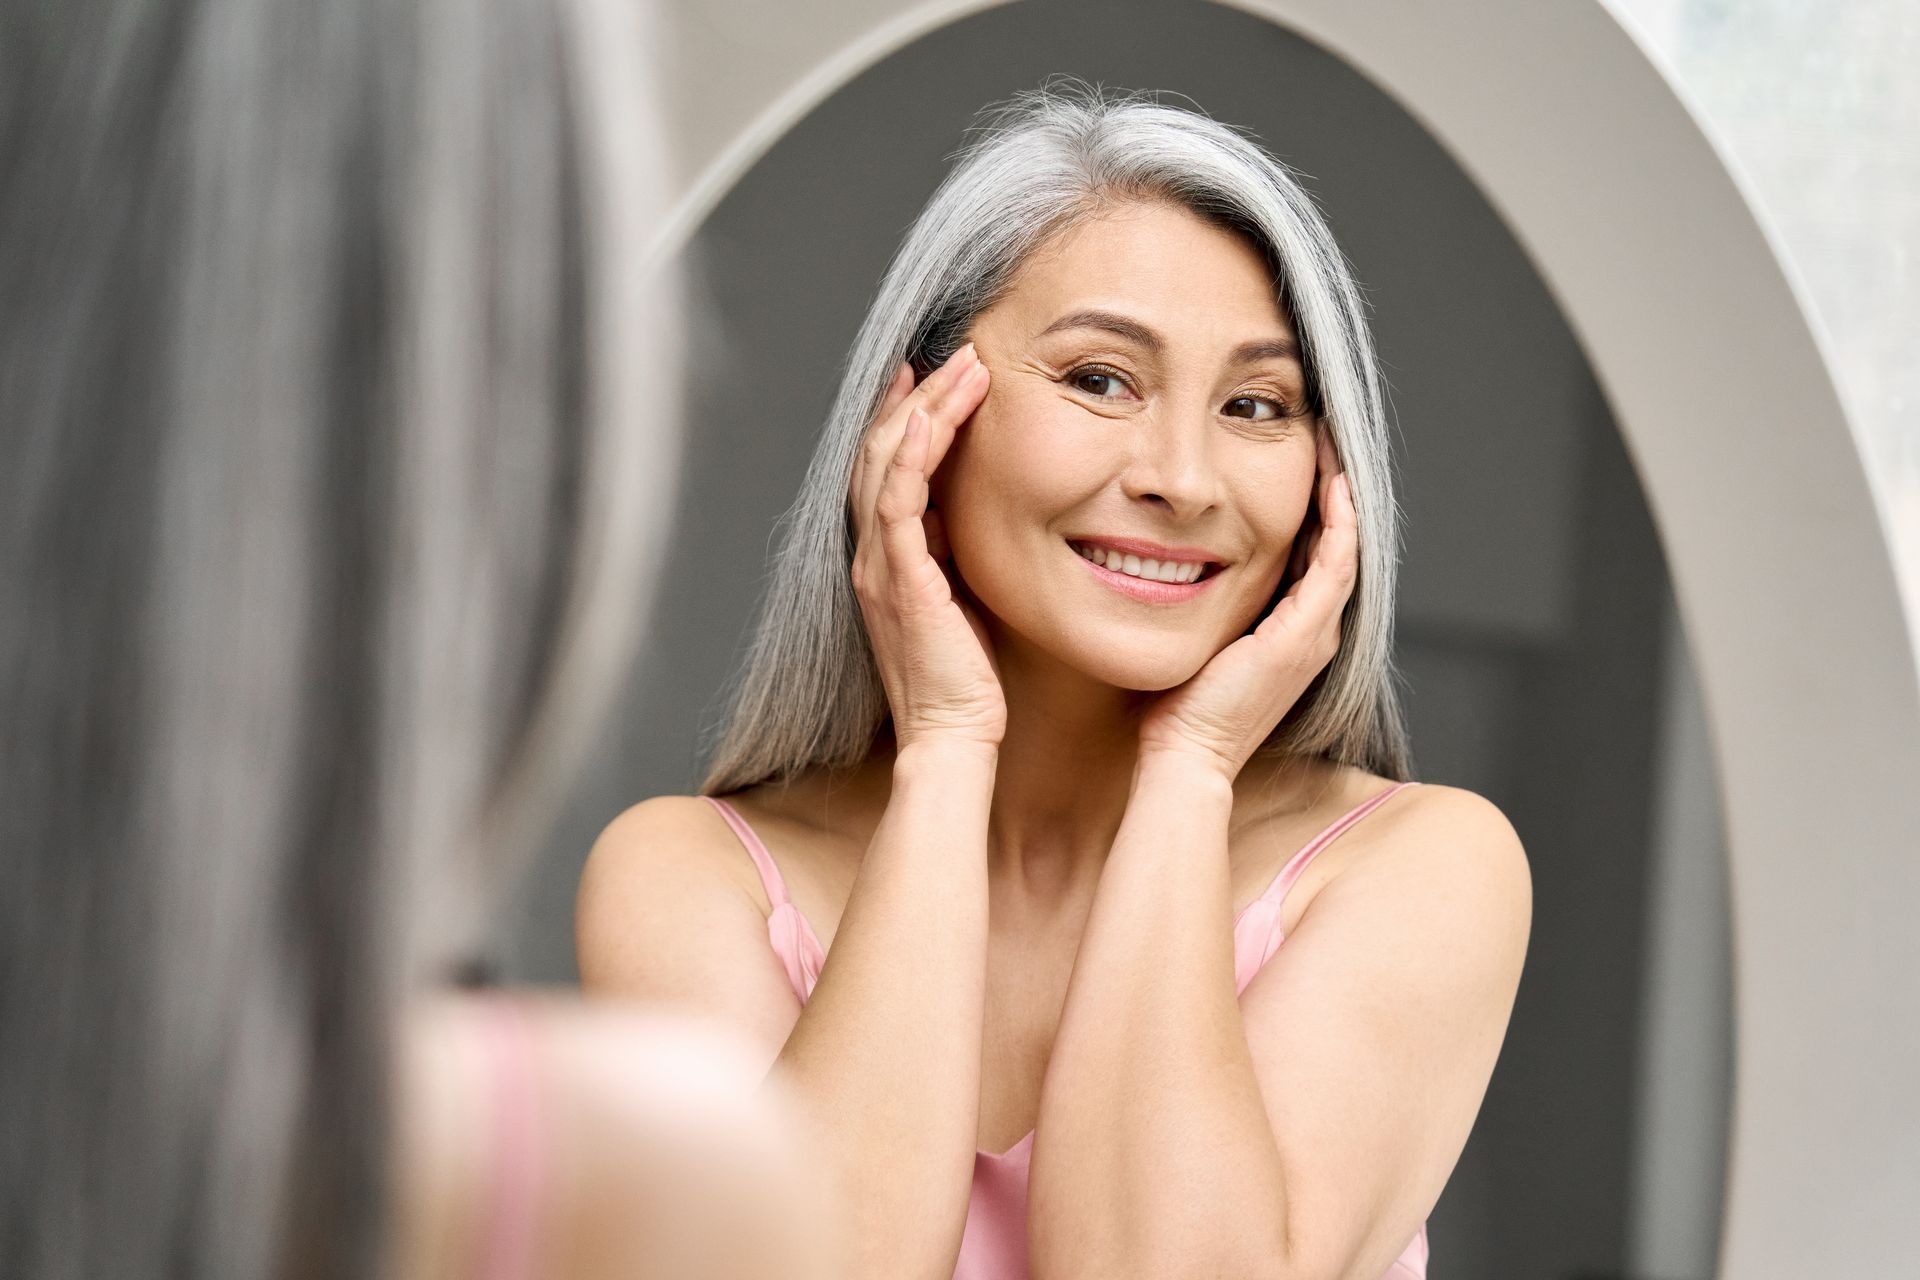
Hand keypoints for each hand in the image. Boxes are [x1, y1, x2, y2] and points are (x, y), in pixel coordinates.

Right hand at [847, 345, 1004, 753]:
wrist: (953, 736)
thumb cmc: (968, 681)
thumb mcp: (963, 601)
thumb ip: (956, 557)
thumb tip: (972, 517)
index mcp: (887, 561)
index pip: (886, 471)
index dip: (903, 418)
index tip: (929, 376)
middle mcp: (872, 557)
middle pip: (880, 453)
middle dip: (916, 396)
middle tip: (952, 352)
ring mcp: (880, 566)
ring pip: (886, 463)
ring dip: (923, 408)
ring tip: (963, 366)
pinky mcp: (900, 579)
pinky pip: (896, 501)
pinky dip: (910, 453)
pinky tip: (929, 417)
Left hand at [1136, 427, 1357, 779]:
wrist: (1185, 755)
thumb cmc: (1177, 707)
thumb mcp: (1199, 638)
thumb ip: (1203, 603)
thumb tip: (1172, 562)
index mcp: (1293, 634)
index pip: (1315, 556)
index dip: (1314, 507)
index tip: (1300, 460)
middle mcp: (1314, 633)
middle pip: (1337, 546)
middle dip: (1332, 491)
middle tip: (1325, 438)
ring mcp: (1313, 635)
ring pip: (1345, 548)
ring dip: (1342, 495)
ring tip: (1333, 446)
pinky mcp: (1302, 636)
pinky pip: (1334, 564)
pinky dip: (1338, 522)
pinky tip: (1334, 484)